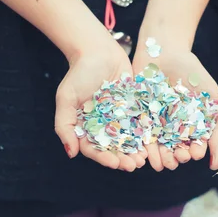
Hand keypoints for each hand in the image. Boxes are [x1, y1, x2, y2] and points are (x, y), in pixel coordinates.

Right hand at [54, 36, 146, 171]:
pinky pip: (141, 124)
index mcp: (86, 127)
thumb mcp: (66, 98)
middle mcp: (103, 126)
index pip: (94, 149)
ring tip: (144, 159)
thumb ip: (65, 125)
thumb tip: (71, 154)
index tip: (115, 164)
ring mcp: (120, 118)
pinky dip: (146, 135)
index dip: (104, 158)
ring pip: (129, 139)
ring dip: (136, 151)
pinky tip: (153, 142)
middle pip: (113, 148)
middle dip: (123, 158)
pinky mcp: (134, 108)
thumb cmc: (79, 73)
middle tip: (134, 165)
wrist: (98, 51)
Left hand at [132, 39, 217, 171]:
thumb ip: (214, 109)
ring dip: (160, 157)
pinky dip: (142, 147)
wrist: (164, 51)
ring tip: (162, 165)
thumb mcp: (207, 87)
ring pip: (158, 145)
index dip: (195, 149)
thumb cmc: (190, 68)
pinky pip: (140, 134)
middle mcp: (174, 126)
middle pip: (175, 147)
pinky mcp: (139, 117)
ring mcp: (156, 123)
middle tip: (179, 160)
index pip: (194, 140)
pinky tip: (144, 157)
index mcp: (190, 122)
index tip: (196, 154)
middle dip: (178, 156)